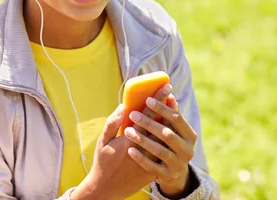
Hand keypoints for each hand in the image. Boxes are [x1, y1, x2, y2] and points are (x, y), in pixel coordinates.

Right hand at [72, 85, 171, 199]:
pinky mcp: (153, 170)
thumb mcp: (102, 141)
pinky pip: (164, 152)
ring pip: (165, 139)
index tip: (165, 88)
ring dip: (170, 121)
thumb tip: (124, 106)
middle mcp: (142, 150)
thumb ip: (112, 123)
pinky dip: (168, 138)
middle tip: (170, 93)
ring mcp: (149, 161)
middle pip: (161, 125)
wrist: (106, 189)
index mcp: (129, 140)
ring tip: (173, 107)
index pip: (147, 115)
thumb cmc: (102, 162)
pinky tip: (171, 128)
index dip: (157, 100)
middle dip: (166, 107)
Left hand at [124, 92, 197, 196]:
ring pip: (160, 150)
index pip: (176, 118)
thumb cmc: (169, 144)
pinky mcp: (168, 176)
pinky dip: (141, 158)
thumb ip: (171, 114)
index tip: (147, 99)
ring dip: (143, 140)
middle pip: (167, 134)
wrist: (172, 174)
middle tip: (133, 114)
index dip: (162, 108)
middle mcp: (187, 150)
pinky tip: (129, 150)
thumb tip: (169, 94)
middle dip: (149, 123)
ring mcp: (178, 164)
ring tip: (127, 131)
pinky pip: (153, 167)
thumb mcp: (173, 130)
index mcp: (189, 135)